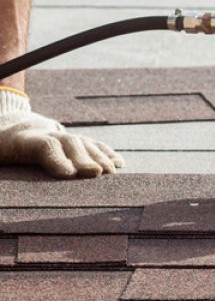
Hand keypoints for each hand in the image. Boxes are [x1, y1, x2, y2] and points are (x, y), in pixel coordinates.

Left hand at [0, 89, 124, 178]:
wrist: (2, 125)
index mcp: (16, 141)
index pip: (41, 145)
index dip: (55, 158)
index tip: (68, 175)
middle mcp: (42, 133)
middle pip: (67, 141)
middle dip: (83, 157)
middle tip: (96, 175)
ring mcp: (57, 133)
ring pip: (82, 141)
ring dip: (99, 156)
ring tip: (111, 172)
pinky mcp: (68, 138)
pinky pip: (91, 143)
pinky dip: (105, 153)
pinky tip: (118, 164)